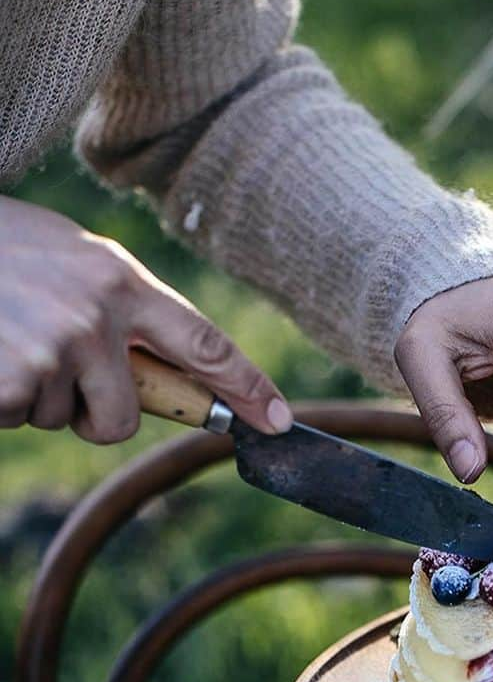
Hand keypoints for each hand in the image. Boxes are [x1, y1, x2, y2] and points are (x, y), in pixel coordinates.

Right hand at [0, 197, 291, 442]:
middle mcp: (97, 315)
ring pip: (64, 420)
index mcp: (120, 280)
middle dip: (93, 414)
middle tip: (53, 372)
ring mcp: (54, 349)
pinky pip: (16, 418)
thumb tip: (158, 375)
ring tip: (3, 338)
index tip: (276, 421)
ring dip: (33, 397)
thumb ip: (118, 309)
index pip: (204, 344)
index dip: (245, 388)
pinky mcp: (12, 379)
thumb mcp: (69, 261)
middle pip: (125, 417)